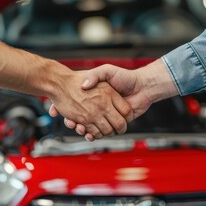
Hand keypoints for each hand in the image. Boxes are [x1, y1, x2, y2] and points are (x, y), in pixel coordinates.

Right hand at [50, 58, 178, 139]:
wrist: (143, 85)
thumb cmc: (125, 77)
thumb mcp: (106, 71)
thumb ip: (95, 75)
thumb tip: (84, 85)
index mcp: (99, 96)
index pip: (80, 105)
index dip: (72, 108)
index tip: (62, 107)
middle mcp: (102, 107)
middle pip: (84, 118)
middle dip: (75, 121)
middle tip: (69, 121)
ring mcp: (108, 115)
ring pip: (91, 126)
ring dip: (83, 129)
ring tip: (77, 127)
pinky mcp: (116, 122)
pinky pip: (102, 131)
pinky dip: (94, 134)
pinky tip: (87, 133)